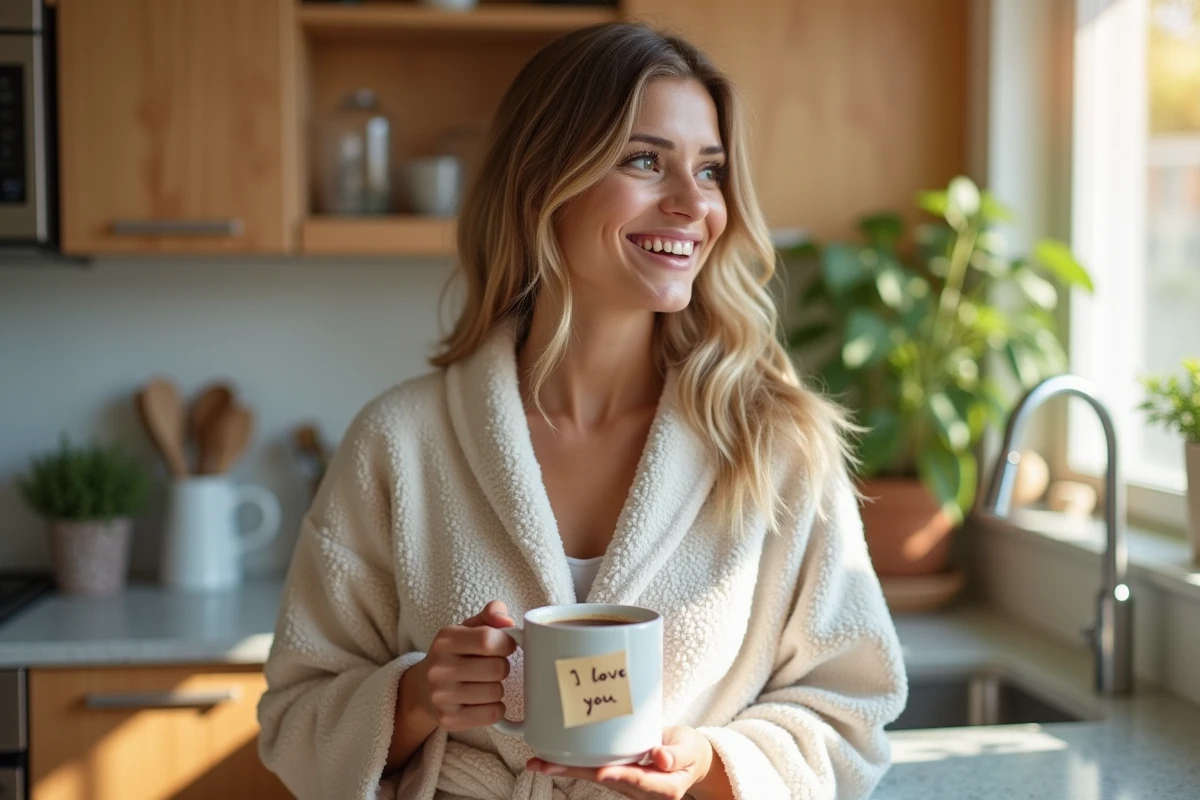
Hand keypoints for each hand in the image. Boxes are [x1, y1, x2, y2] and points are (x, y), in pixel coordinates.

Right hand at [409, 600, 516, 730]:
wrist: (422, 689)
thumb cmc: (455, 654)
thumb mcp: (467, 628)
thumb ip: (490, 615)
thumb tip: (508, 621)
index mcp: (445, 640)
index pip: (488, 640)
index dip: (506, 643)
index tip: (505, 646)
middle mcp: (439, 668)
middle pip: (497, 668)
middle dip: (503, 666)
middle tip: (493, 666)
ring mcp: (441, 696)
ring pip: (496, 692)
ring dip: (498, 688)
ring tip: (485, 683)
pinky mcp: (448, 719)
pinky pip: (492, 714)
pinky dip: (496, 708)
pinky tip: (484, 701)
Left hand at [526, 725, 722, 799]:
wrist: (689, 758)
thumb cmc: (690, 751)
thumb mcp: (690, 749)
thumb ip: (677, 754)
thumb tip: (661, 758)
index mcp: (662, 787)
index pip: (639, 781)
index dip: (621, 776)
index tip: (604, 772)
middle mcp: (639, 788)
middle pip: (605, 780)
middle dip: (575, 773)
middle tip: (547, 766)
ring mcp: (626, 782)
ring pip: (594, 775)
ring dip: (566, 770)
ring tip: (538, 763)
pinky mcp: (617, 771)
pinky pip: (593, 768)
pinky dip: (572, 764)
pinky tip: (550, 759)